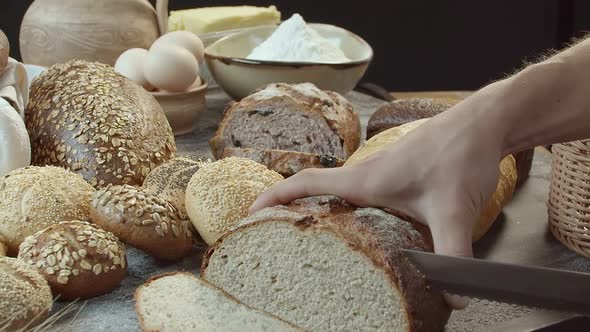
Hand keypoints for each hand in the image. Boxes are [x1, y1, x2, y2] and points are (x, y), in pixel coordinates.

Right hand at [250, 102, 504, 308]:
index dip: (274, 197)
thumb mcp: (453, 210)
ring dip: (316, 207)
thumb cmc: (462, 153)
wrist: (486, 122)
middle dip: (288, 208)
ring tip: (306, 236)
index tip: (250, 214)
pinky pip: (358, 191)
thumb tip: (454, 296)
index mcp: (366, 179)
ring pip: (336, 191)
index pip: (306, 183)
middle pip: (313, 188)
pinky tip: (359, 227)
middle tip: (271, 234)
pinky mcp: (397, 175)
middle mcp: (366, 174)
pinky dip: (346, 206)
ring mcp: (381, 172)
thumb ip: (452, 255)